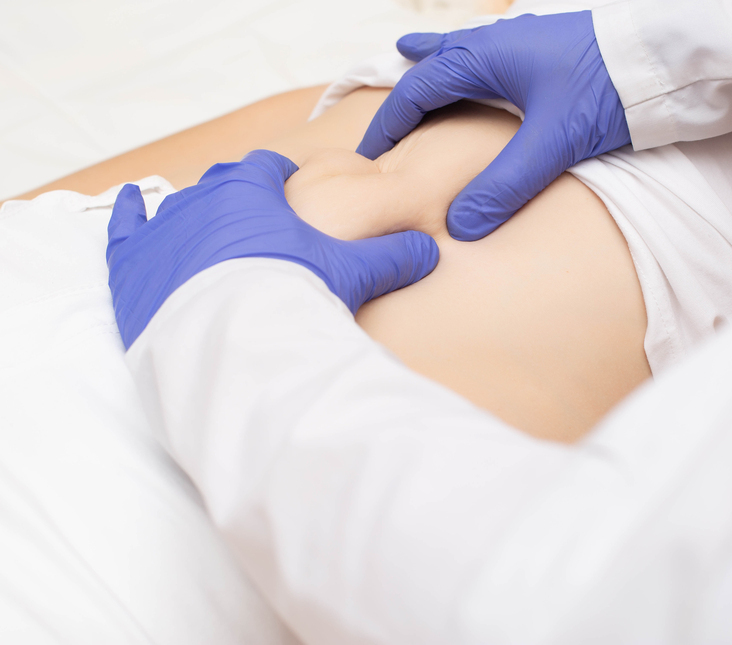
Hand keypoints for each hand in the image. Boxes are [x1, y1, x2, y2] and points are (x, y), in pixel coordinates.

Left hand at [106, 150, 438, 348]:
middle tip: (257, 220)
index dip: (284, 175)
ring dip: (195, 212)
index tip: (291, 184)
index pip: (271, 168)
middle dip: (242, 197)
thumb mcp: (351, 275)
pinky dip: (128, 213)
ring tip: (209, 226)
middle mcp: (201, 199)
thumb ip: (393, 257)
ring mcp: (163, 230)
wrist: (235, 348)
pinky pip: (124, 226)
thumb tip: (431, 250)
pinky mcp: (132, 265)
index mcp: (252, 190)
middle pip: (225, 186)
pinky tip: (130, 203)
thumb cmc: (292, 300)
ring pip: (178, 206)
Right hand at [357, 11, 629, 240]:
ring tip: (409, 55)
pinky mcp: (546, 49)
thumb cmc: (609, 87)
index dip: (389, 124)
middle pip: (432, 67)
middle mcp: (496, 43)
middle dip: (404, 95)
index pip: (417, 91)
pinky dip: (469, 53)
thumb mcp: (554, 142)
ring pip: (460, 49)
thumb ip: (506, 184)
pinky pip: (490, 49)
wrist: (670, 56)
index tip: (369, 155)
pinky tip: (479, 53)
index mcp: (485, 58)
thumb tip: (461, 225)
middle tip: (384, 124)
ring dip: (432, 61)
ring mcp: (522, 41)